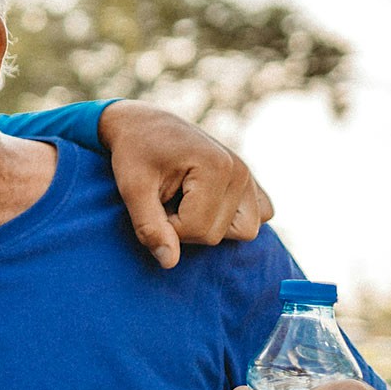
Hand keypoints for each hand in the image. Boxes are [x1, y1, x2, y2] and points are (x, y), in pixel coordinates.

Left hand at [100, 100, 272, 268]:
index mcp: (217, 167)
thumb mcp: (132, 190)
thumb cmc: (134, 155)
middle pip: (217, 235)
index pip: (198, 230)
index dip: (167, 227)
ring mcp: (249, 177)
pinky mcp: (251, 183)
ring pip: (243, 232)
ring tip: (184, 202)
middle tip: (166, 200)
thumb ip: (150, 227)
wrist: (143, 126)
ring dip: (208, 225)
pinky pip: (258, 217)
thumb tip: (170, 263)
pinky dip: (231, 219)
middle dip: (184, 228)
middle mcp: (241, 172)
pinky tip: (205, 203)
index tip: (152, 203)